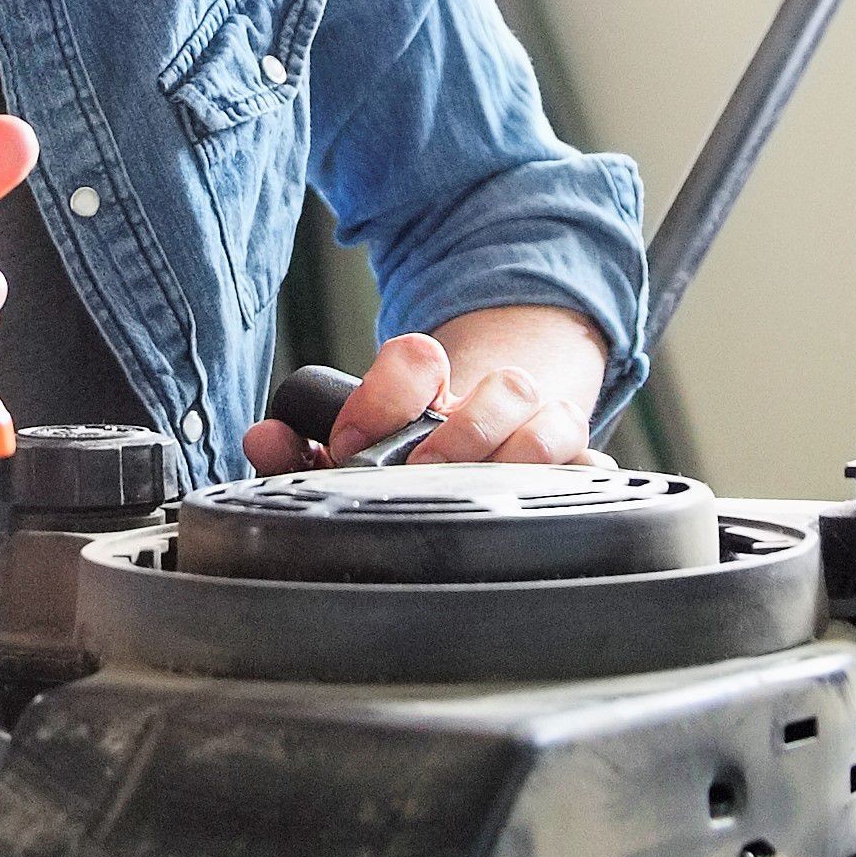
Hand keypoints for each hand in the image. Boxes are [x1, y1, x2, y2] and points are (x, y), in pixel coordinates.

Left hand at [246, 309, 602, 470]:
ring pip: (549, 419)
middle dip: (458, 432)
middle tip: (418, 472)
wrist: (493, 447)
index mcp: (433, 386)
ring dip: (512, 451)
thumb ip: (303, 445)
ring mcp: (541, 428)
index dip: (383, 399)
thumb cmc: (414, 455)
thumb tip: (263, 438)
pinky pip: (592, 465)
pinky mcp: (576, 466)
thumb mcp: (356, 450)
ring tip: (473, 489)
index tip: (351, 446)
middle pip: (499, 385)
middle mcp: (492, 399)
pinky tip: (545, 497)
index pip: (415, 359)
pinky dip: (576, 476)